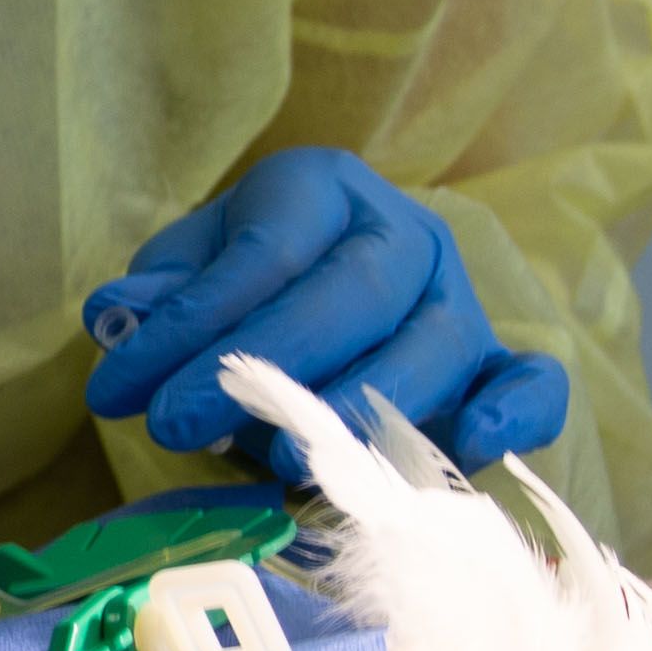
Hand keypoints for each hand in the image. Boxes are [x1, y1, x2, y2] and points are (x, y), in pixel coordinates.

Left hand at [82, 147, 567, 477]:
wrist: (312, 312)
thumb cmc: (242, 292)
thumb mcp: (185, 275)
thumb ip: (159, 294)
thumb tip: (117, 314)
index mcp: (322, 190)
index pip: (265, 250)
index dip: (191, 323)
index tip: (123, 393)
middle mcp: (406, 235)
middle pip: (354, 291)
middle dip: (265, 364)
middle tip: (183, 426)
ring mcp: (461, 304)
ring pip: (434, 345)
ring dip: (362, 405)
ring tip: (288, 460)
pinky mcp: (500, 369)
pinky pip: (534, 384)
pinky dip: (514, 412)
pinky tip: (472, 441)